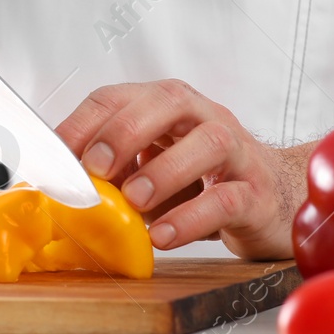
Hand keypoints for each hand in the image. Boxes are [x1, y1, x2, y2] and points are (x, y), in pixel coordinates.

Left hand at [54, 80, 311, 259]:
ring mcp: (237, 153)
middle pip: (167, 103)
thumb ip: (111, 168)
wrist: (277, 200)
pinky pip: (226, 199)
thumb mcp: (149, 166)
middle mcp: (204, 118)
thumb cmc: (201, 180)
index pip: (118, 97)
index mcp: (167, 106)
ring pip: (207, 144)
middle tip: (97, 168)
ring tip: (134, 201)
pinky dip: (191, 219)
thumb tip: (56, 185)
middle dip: (125, 132)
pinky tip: (163, 236)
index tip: (56, 155)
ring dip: (164, 171)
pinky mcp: (257, 193)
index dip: (84, 122)